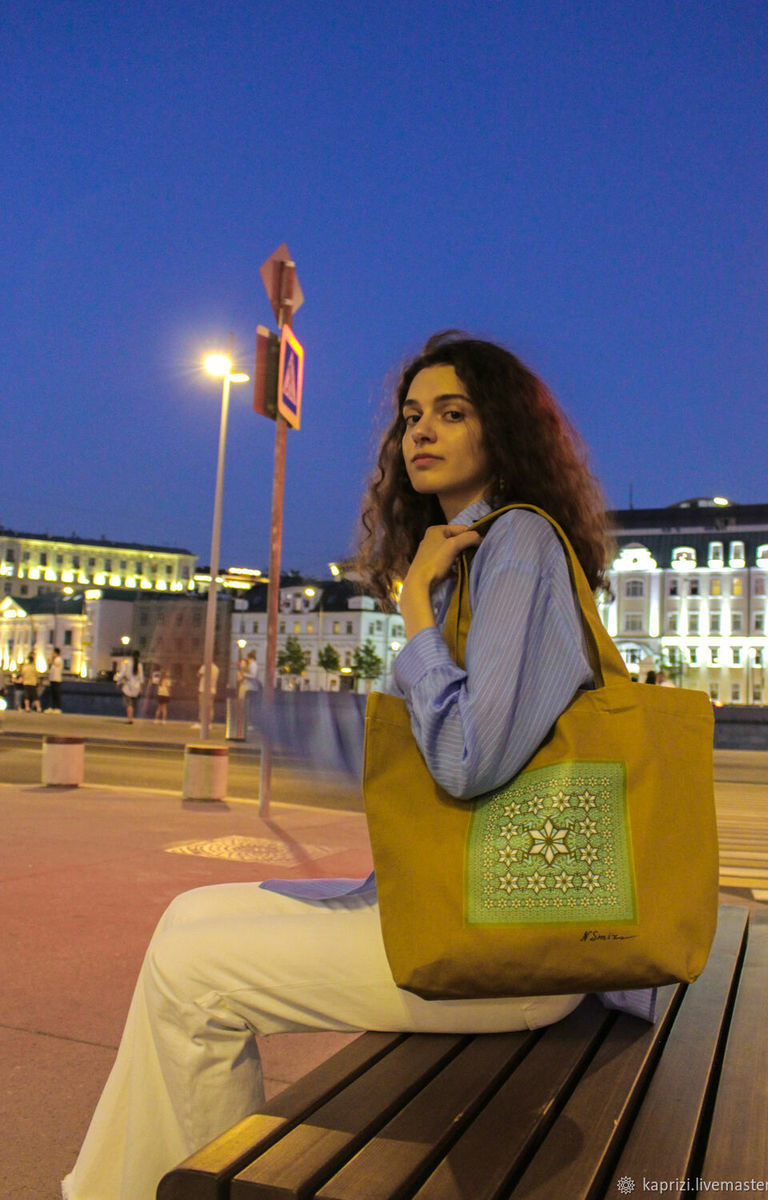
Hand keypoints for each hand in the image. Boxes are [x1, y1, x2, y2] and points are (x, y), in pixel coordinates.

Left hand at [400, 524, 480, 638]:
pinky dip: (455, 567)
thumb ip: (469, 538)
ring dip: (461, 558)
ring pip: (453, 552)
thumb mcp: (454, 545)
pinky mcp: (433, 565)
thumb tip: (480, 538)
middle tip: (475, 555)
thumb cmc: (435, 561)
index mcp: (436, 530)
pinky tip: (458, 573)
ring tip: (467, 563)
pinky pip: (448, 563)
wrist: (419, 583)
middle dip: (466, 548)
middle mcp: (432, 539)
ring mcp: (432, 553)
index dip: (472, 536)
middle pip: (457, 540)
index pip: (461, 528)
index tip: (481, 545)